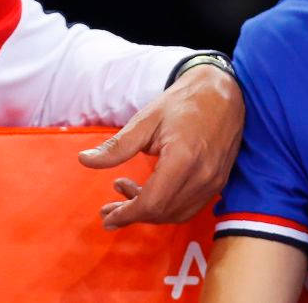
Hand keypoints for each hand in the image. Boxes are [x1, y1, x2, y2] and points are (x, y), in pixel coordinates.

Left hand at [77, 63, 243, 228]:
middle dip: (133, 215)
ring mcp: (214, 181)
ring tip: (125, 191)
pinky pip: (190, 206)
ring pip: (177, 214)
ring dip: (149, 212)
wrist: (223, 92)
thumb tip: (84, 160)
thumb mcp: (145, 121)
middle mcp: (202, 176)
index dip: (127, 214)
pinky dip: (167, 207)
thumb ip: (116, 147)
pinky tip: (150, 191)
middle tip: (108, 208)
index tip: (107, 215)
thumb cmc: (182, 103)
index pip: (152, 202)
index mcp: (183, 159)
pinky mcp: (219, 182)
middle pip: (163, 213)